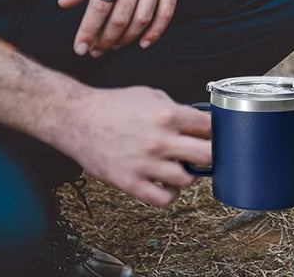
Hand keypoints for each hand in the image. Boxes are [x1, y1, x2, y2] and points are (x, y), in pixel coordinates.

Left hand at [59, 0, 190, 55]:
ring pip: (142, 19)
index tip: (79, 48)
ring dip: (126, 39)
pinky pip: (166, 13)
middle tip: (95, 52)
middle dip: (105, 40)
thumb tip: (63, 4)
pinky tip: (143, 43)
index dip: (88, 30)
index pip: (99, 4)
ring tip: (113, 47)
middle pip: (120, 17)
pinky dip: (155, 32)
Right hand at [60, 85, 211, 206]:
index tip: (212, 134)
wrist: (78, 119)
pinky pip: (163, 200)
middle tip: (204, 154)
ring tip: (180, 168)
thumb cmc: (114, 105)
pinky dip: (169, 195)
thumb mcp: (150, 94)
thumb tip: (197, 120)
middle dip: (210, 155)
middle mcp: (161, 140)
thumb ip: (175, 108)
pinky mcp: (131, 183)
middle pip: (207, 155)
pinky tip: (165, 184)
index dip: (215, 131)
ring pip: (188, 180)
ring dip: (188, 175)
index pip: (209, 127)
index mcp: (167, 115)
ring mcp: (146, 164)